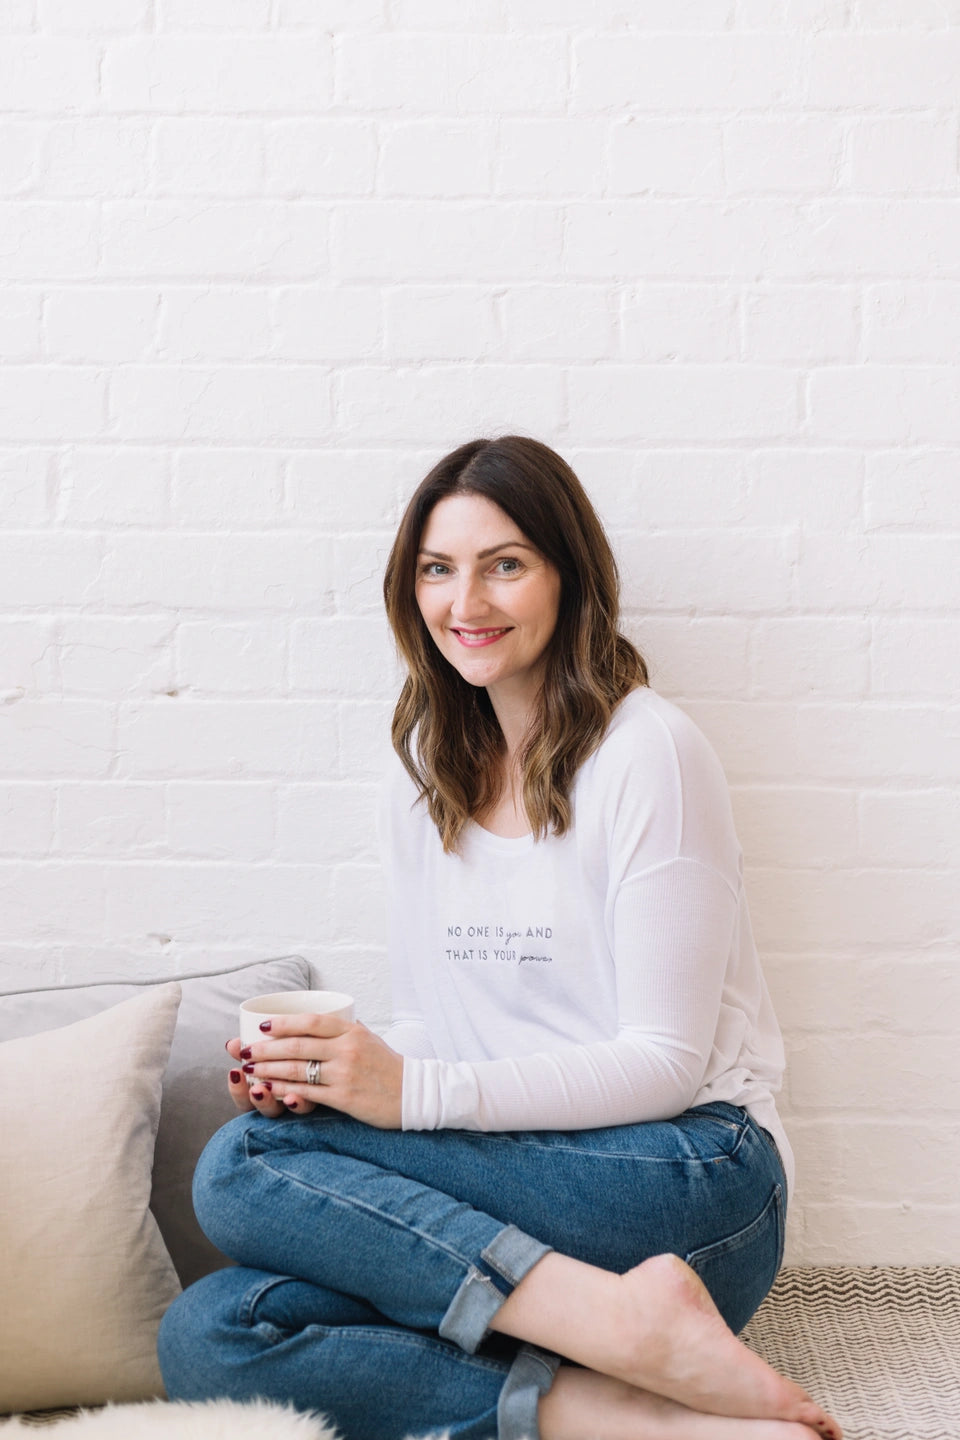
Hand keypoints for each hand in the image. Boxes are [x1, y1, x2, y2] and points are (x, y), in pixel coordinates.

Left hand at [226, 1014, 403, 1128]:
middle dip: (266, 1047)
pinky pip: (307, 1092)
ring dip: (269, 1068)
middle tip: (245, 1049)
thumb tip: (321, 1021)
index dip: (284, 1023)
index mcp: (351, 1031)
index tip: (263, 1026)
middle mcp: (347, 1049)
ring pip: (297, 1069)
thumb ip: (345, 1029)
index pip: (311, 1021)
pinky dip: (285, 1090)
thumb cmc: (388, 1066)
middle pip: (298, 1045)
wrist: (414, 1093)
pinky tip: (270, 1090)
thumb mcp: (369, 1038)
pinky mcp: (345, 1097)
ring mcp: (345, 1073)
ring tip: (251, 1069)